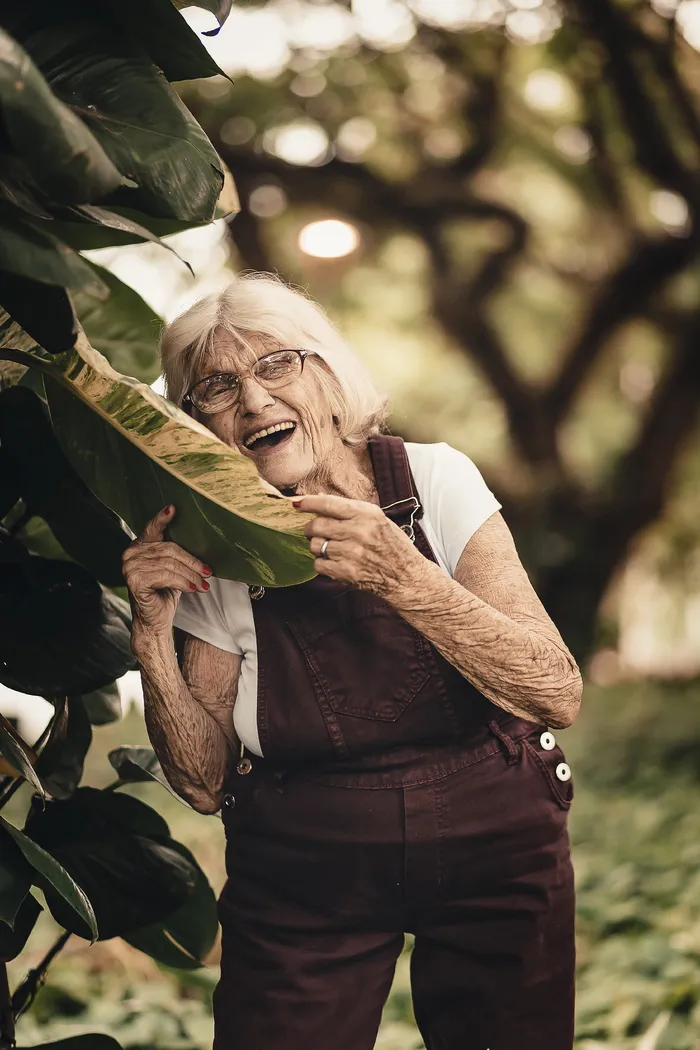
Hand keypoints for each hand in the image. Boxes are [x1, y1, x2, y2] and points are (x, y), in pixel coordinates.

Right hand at [122, 506, 211, 633]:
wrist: (155, 621)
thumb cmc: (165, 593)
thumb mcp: (173, 569)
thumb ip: (176, 554)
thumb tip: (198, 538)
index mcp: (139, 546)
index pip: (152, 528)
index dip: (162, 518)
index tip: (173, 508)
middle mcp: (130, 553)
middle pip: (168, 549)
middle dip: (192, 561)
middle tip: (207, 572)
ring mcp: (129, 566)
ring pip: (169, 564)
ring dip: (190, 575)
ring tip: (202, 584)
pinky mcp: (133, 580)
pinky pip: (164, 575)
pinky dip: (182, 582)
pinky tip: (192, 588)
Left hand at [295, 494, 419, 598]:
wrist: (406, 576)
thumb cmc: (392, 546)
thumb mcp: (378, 519)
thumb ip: (351, 510)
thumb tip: (320, 500)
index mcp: (367, 514)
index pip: (329, 504)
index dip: (308, 503)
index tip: (297, 503)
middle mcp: (359, 532)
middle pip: (317, 525)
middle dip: (310, 528)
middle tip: (313, 531)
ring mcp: (352, 553)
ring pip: (315, 545)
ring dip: (317, 547)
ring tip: (330, 548)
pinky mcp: (347, 572)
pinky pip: (319, 564)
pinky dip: (322, 563)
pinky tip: (334, 562)